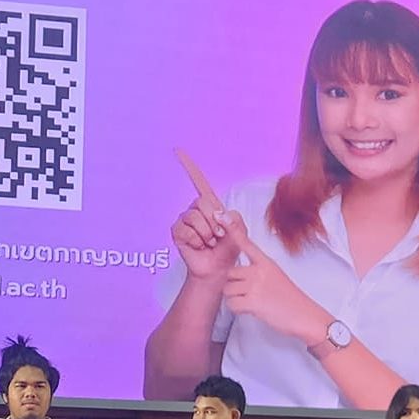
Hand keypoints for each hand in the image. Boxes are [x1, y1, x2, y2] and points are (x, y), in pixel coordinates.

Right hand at [172, 150, 246, 281]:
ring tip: (209, 242)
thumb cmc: (229, 250)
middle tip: (218, 235)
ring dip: (207, 233)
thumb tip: (217, 213)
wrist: (218, 269)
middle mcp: (196, 210)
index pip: (199, 182)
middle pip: (203, 202)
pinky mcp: (177, 231)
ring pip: (195, 216)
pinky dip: (197, 240)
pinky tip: (199, 246)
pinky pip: (187, 229)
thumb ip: (235, 219)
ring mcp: (185, 220)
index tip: (177, 150)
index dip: (189, 167)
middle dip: (215, 221)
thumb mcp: (240, 232)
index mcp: (211, 206)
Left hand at [222, 234, 332, 342]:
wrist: (305, 316)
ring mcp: (256, 286)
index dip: (233, 230)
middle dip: (234, 286)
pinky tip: (251, 310)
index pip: (247, 245)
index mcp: (266, 263)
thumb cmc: (292, 300)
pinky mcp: (252, 301)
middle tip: (250, 295)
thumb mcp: (277, 277)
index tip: (222, 215)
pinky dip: (238, 310)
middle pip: (230, 274)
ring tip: (252, 303)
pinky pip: (232, 304)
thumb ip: (259, 272)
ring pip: (228, 290)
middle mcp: (259, 271)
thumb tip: (239, 276)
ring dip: (235, 299)